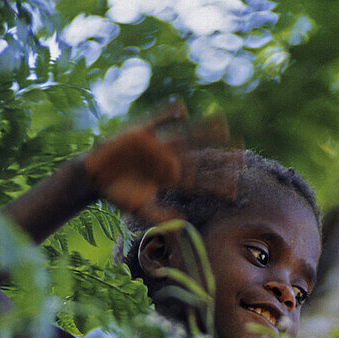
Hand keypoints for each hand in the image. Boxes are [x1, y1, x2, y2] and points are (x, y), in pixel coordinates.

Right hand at [82, 102, 229, 222]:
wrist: (96, 176)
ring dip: (204, 129)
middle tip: (243, 154)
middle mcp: (169, 160)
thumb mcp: (139, 208)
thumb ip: (159, 217)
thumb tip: (178, 228)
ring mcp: (158, 145)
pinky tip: (182, 107)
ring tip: (223, 121)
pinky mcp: (141, 132)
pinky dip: (168, 114)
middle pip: (200, 157)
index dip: (217, 183)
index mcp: (171, 179)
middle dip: (219, 156)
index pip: (199, 181)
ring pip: (186, 135)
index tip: (236, 187)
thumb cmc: (119, 194)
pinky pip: (158, 121)